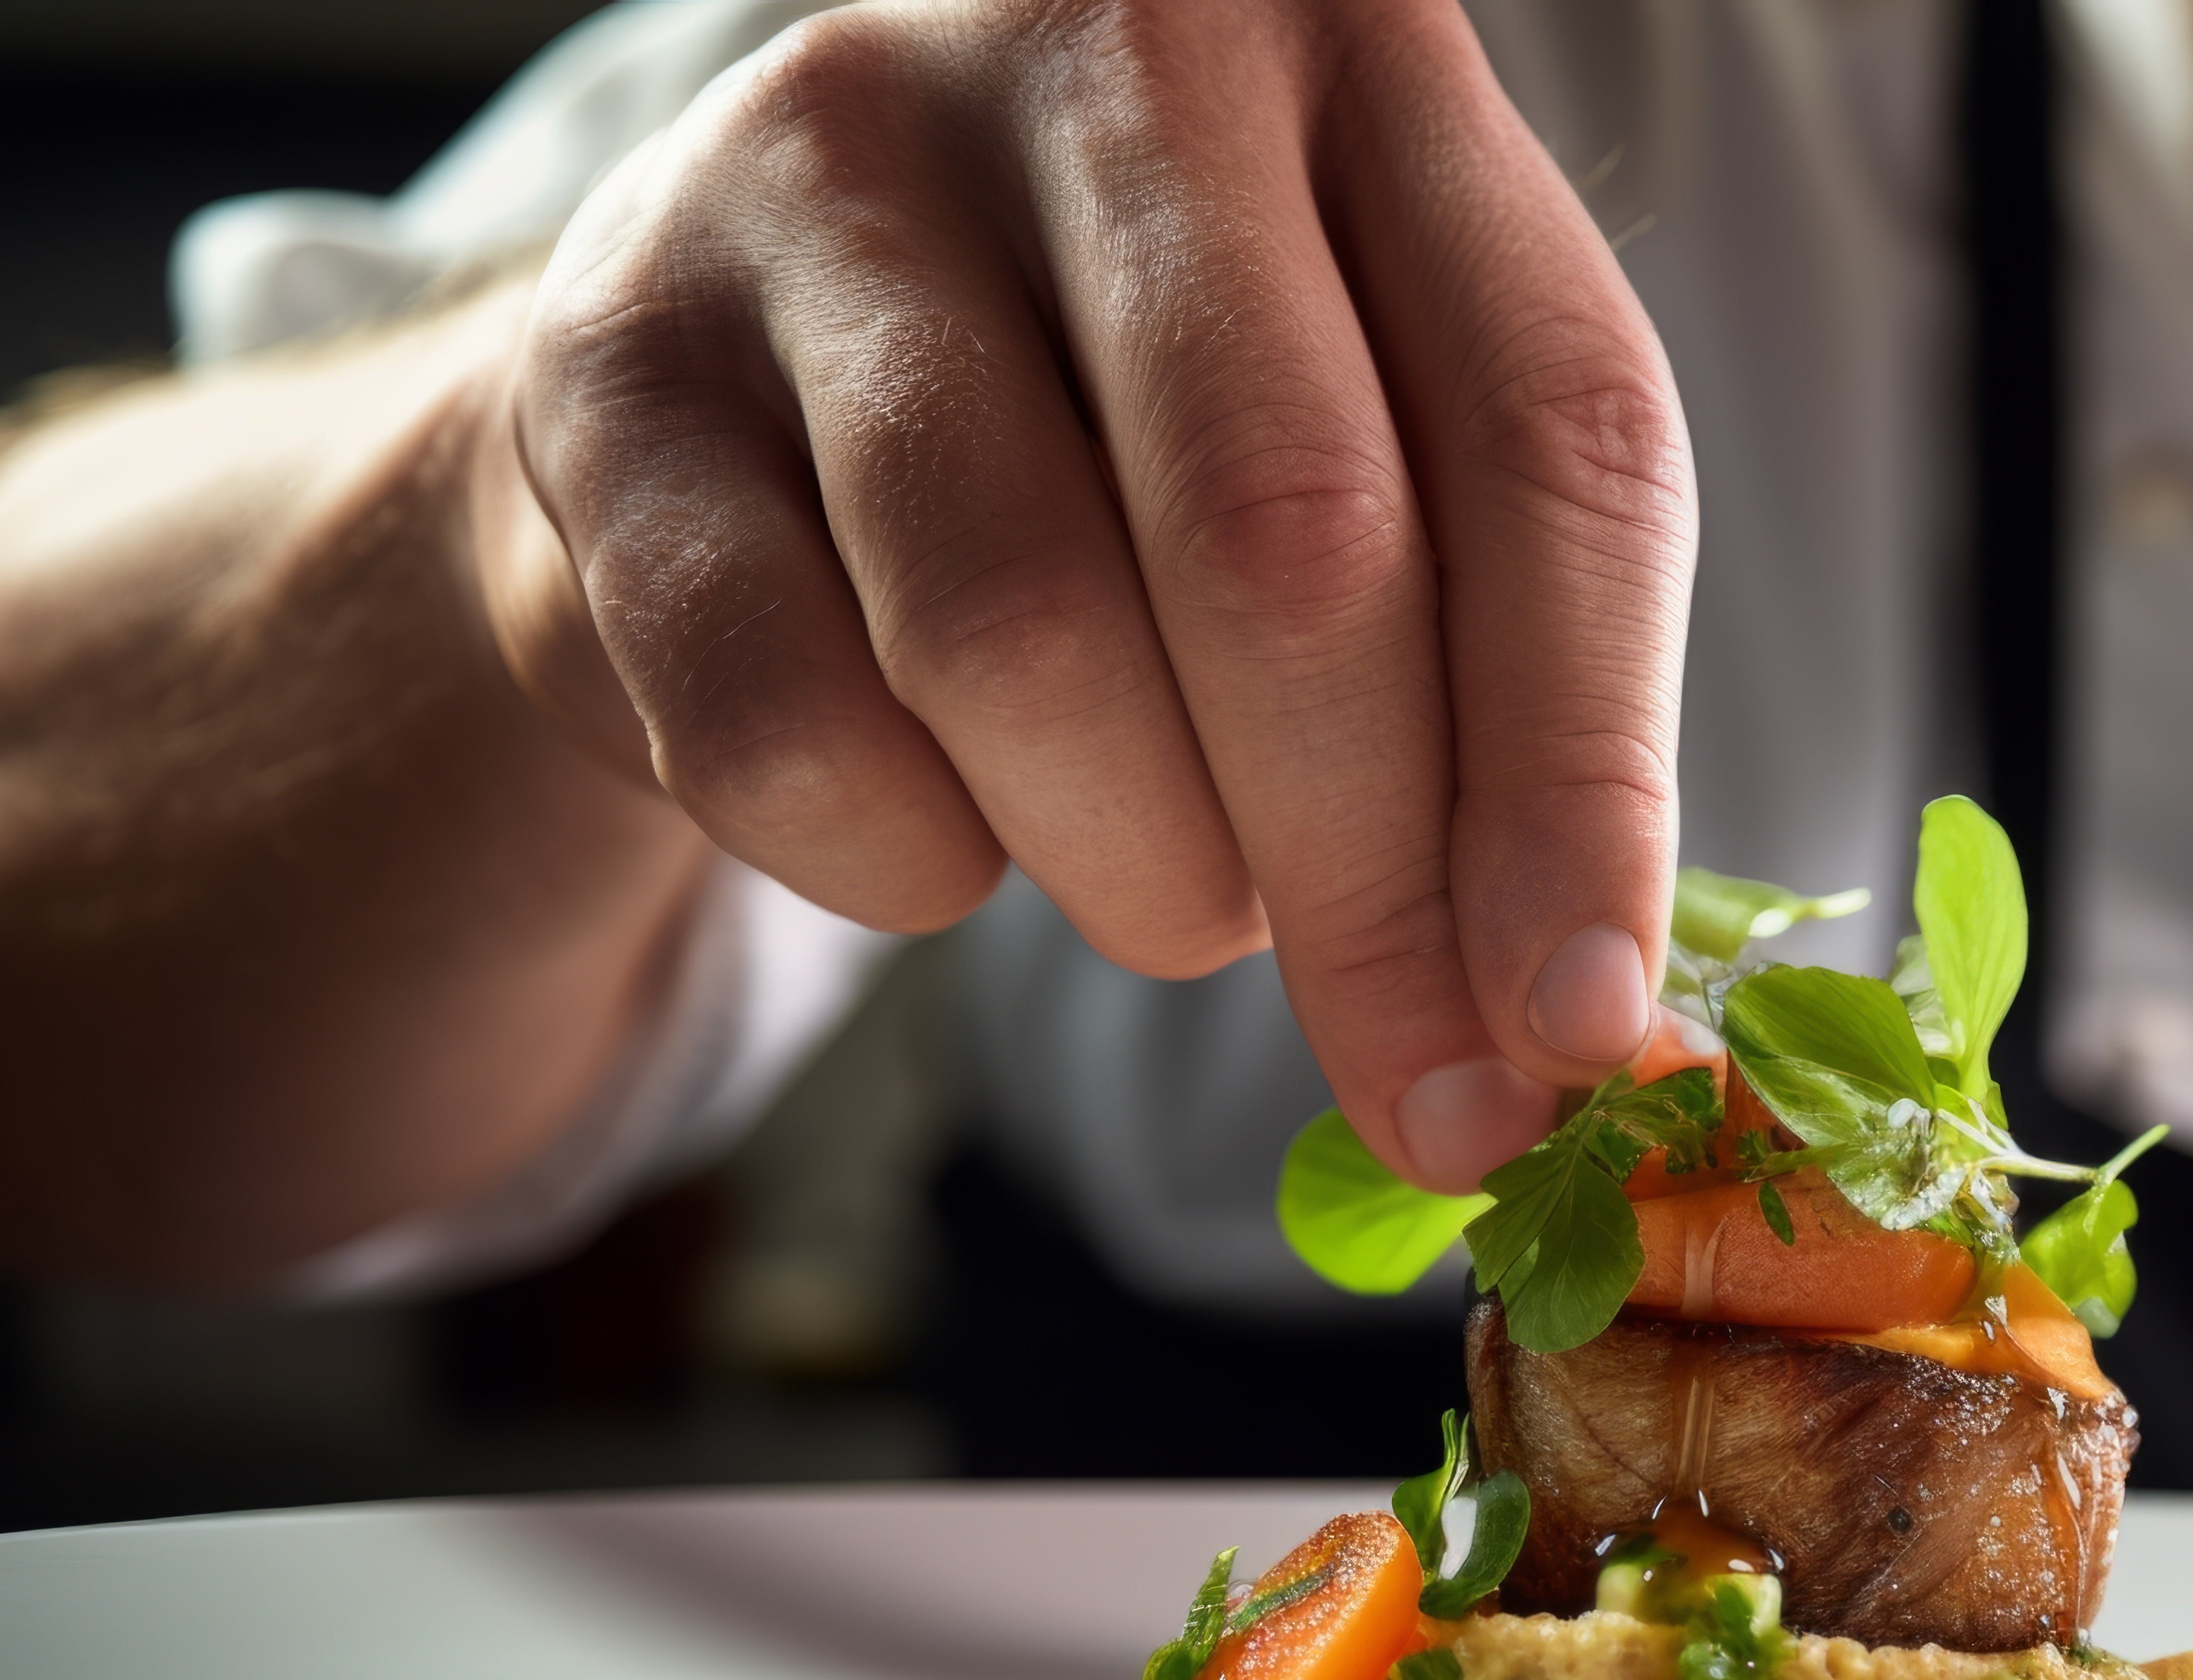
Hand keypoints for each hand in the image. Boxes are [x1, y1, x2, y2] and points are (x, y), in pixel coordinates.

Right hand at [475, 0, 1691, 1190]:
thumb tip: (1563, 1047)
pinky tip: (953, 817)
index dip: (1582, 781)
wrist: (769, 370)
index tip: (1575, 1031)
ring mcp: (823, 185)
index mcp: (1362, 48)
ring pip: (1027, 643)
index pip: (1553, 439)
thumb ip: (1511, 716)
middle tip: (1405, 1065)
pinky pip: (791, 727)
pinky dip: (909, 862)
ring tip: (1168, 877)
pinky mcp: (610, 368)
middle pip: (1286, 545)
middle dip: (1367, 884)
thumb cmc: (1153, 442)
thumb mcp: (1393, 488)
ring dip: (1140, 865)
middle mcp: (1096, 53)